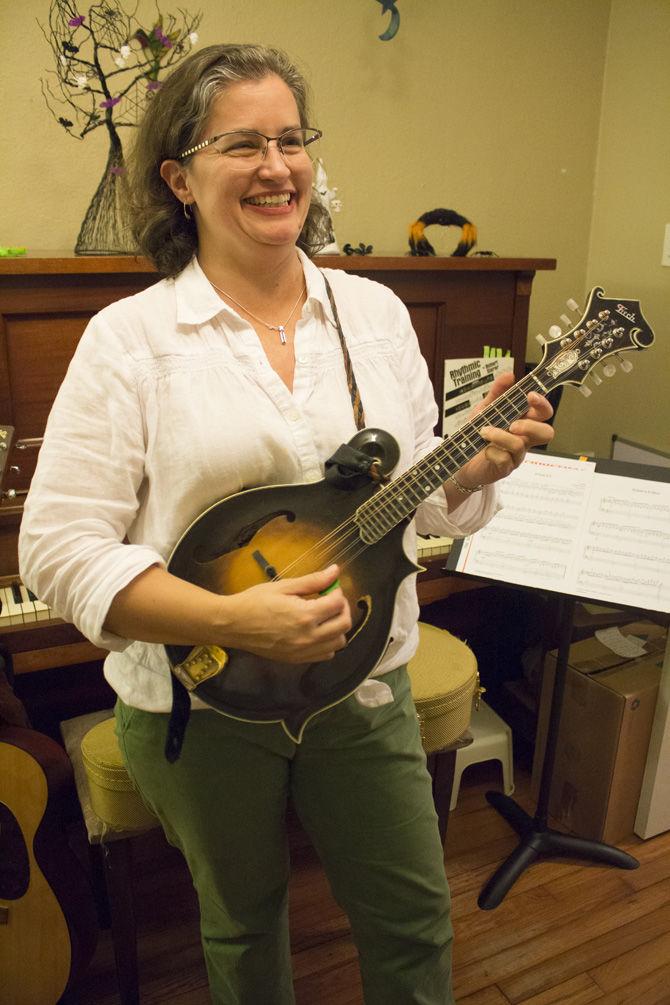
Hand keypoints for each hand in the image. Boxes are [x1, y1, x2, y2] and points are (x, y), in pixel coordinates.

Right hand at [221, 564, 351, 662]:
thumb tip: (336, 571)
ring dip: (337, 627)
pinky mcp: (297, 660)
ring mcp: (303, 651)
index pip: (338, 604)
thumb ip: (313, 581)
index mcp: (305, 615)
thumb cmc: (255, 601)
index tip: (328, 588)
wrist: (233, 624)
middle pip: (344, 624)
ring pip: (338, 642)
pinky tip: (316, 631)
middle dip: (342, 609)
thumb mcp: (284, 586)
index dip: (337, 592)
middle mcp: (308, 637)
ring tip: (324, 616)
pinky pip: (325, 655)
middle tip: (330, 600)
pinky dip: (328, 643)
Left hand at [454, 372, 554, 490]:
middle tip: (512, 424)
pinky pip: (504, 460)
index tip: (530, 396)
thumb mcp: (485, 408)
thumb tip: (510, 375)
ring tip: (484, 432)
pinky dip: (492, 451)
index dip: (542, 404)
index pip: (544, 413)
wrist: (459, 456)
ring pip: (521, 445)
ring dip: (501, 436)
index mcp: (523, 421)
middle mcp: (524, 438)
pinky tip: (484, 449)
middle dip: (531, 426)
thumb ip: (497, 392)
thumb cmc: (476, 433)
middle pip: (547, 433)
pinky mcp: (505, 468)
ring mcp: (516, 455)